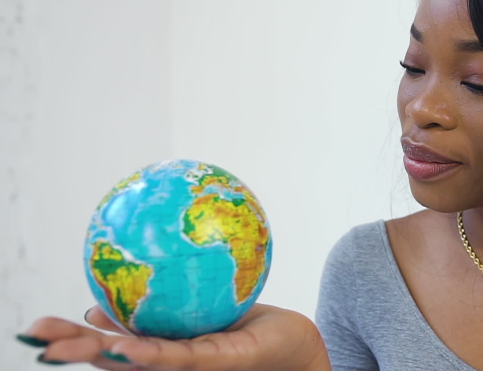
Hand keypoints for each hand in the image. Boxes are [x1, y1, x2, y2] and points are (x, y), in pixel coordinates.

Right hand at [16, 304, 331, 370]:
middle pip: (110, 360)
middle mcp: (167, 364)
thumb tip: (120, 274)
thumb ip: (169, 289)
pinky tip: (124, 345)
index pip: (107, 345)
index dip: (71, 339)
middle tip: (36, 340)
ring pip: (134, 364)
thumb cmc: (250, 323)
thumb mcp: (203, 298)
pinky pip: (177, 358)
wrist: (293, 344)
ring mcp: (188, 368)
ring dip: (97, 357)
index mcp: (160, 348)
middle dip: (71, 351)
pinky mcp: (214, 365)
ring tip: (63, 349)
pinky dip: (147, 353)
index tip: (36, 329)